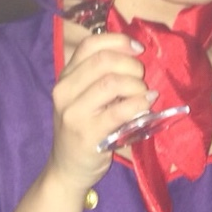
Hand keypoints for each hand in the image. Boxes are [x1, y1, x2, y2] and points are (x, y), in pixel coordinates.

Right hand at [49, 31, 152, 186]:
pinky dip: (139, 103)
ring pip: (112, 82)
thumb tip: (135, 55)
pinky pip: (120, 110)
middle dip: (131, 65)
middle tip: (142, 79)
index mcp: (65, 77)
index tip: (138, 49)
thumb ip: (100, 77)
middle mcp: (64, 91)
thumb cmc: (82, 131)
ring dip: (136, 86)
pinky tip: (146, 105)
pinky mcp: (88, 134)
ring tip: (144, 96)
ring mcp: (74, 113)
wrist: (67, 170)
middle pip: (104, 60)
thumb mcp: (83, 99)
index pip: (90, 45)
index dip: (118, 41)